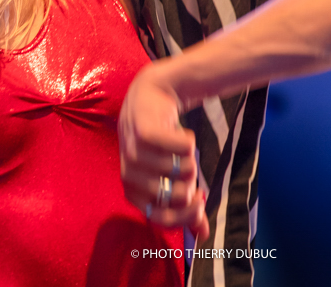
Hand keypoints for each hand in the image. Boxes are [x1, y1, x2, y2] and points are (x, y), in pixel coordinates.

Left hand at [118, 62, 209, 243]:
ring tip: (184, 150)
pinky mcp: (142, 129)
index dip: (183, 214)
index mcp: (131, 187)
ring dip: (189, 161)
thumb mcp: (172, 172)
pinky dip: (186, 142)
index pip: (157, 216)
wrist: (154, 95)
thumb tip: (202, 235)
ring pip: (175, 169)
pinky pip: (176, 146)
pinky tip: (183, 135)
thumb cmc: (162, 140)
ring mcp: (131, 149)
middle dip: (189, 186)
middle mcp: (128, 170)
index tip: (199, 201)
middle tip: (191, 171)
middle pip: (169, 195)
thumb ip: (187, 204)